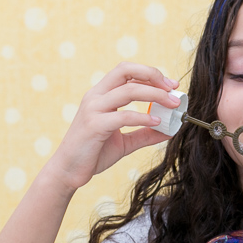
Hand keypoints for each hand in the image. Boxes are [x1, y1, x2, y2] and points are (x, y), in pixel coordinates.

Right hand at [45, 61, 180, 191]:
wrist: (69, 171)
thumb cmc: (94, 154)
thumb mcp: (124, 142)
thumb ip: (144, 134)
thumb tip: (169, 131)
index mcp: (101, 95)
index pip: (126, 71)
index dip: (150, 73)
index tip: (170, 85)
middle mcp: (96, 96)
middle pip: (126, 71)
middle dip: (152, 76)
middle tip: (173, 89)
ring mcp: (93, 109)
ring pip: (128, 90)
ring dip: (155, 95)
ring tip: (172, 105)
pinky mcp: (94, 125)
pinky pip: (123, 116)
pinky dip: (143, 117)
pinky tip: (156, 122)